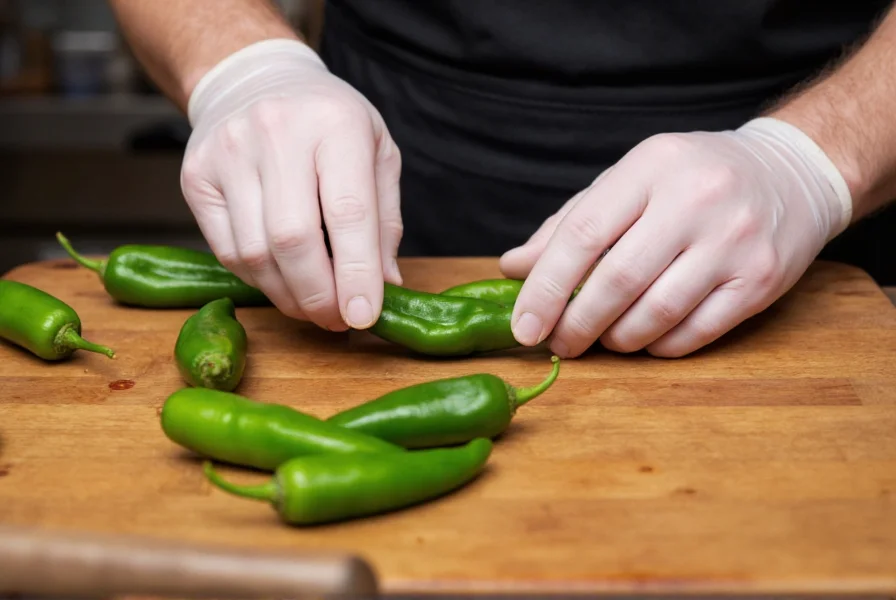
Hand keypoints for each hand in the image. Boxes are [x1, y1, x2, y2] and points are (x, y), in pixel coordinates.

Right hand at [181, 39, 402, 330]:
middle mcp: (276, 132)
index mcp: (335, 124)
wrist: (255, 79)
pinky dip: (258, 279)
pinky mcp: (195, 176)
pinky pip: (226, 250)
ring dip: (288, 295)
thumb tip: (384, 286)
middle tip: (337, 321)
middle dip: (319, 295)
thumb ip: (384, 220)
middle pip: (293, 239)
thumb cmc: (328, 122)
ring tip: (313, 306)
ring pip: (254, 253)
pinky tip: (281, 280)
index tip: (363, 316)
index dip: (356, 273)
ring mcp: (228, 153)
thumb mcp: (376, 152)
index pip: (348, 212)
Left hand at [500, 117, 852, 357]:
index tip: (523, 326)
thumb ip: (570, 223)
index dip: (545, 288)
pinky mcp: (760, 280)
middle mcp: (696, 200)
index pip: (583, 234)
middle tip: (557, 343)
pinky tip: (645, 337)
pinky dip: (658, 345)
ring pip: (656, 314)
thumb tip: (513, 268)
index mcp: (652, 167)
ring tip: (602, 338)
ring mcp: (733, 241)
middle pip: (617, 281)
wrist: (790, 174)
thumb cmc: (692, 178)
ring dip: (616, 339)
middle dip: (576, 324)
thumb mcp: (630, 181)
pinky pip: (695, 332)